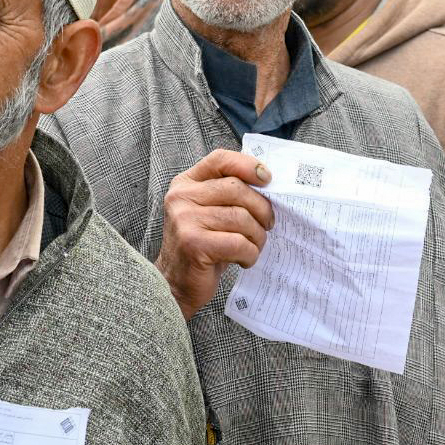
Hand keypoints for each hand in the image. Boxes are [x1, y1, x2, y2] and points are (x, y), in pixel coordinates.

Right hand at [155, 149, 273, 319]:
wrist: (176, 284)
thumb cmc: (203, 246)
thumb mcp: (211, 212)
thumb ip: (230, 194)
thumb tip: (268, 182)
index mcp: (186, 183)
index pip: (220, 160)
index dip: (248, 165)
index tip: (267, 179)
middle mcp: (181, 197)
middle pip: (237, 189)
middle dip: (261, 209)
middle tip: (268, 225)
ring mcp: (185, 220)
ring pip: (241, 218)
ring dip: (257, 236)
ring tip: (253, 246)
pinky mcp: (193, 244)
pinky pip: (238, 243)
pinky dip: (250, 254)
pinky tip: (244, 260)